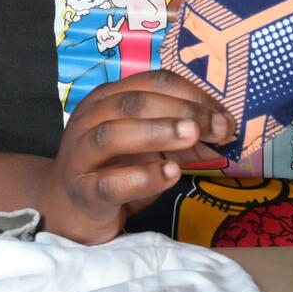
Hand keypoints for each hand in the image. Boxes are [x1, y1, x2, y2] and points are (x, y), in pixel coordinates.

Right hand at [35, 70, 232, 244]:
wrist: (67, 209)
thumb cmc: (113, 168)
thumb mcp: (149, 146)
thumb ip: (181, 135)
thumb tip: (225, 131)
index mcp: (108, 98)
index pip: (153, 82)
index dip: (193, 95)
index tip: (225, 117)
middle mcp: (90, 118)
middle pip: (134, 102)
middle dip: (182, 111)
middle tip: (218, 128)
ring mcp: (81, 155)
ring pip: (113, 134)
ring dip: (157, 131)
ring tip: (192, 137)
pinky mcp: (83, 192)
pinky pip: (110, 183)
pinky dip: (143, 176)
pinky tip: (170, 173)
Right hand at [94, 20, 121, 52]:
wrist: (103, 46)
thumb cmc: (110, 43)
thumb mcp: (115, 41)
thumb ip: (115, 36)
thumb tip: (109, 32)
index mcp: (114, 31)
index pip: (118, 25)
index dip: (121, 21)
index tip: (123, 17)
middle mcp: (109, 29)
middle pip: (109, 23)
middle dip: (110, 20)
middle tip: (110, 16)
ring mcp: (104, 30)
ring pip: (105, 30)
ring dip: (105, 36)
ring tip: (106, 40)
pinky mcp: (100, 31)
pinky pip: (101, 32)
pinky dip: (101, 37)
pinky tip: (102, 39)